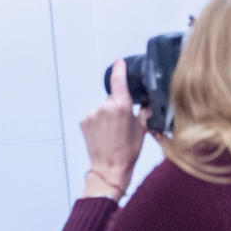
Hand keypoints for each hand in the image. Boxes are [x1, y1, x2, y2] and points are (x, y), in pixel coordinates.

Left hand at [80, 59, 150, 198]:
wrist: (109, 168)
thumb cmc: (126, 152)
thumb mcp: (142, 129)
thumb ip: (144, 112)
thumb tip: (147, 104)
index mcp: (121, 106)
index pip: (118, 80)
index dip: (119, 68)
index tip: (119, 63)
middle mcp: (105, 107)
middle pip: (112, 98)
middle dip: (117, 106)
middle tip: (122, 124)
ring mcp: (92, 114)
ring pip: (102, 108)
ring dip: (107, 116)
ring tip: (112, 132)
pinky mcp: (83, 121)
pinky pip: (93, 116)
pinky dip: (98, 122)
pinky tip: (103, 134)